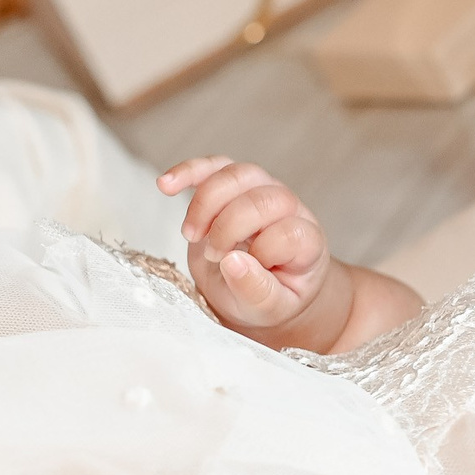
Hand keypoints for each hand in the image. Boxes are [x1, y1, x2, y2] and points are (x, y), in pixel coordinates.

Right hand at [158, 156, 348, 349]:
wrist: (260, 286)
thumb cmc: (270, 297)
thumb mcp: (269, 308)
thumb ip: (257, 291)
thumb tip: (232, 262)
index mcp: (307, 243)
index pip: (290, 233)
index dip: (261, 252)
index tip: (238, 272)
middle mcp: (291, 210)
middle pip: (263, 199)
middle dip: (228, 227)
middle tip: (211, 256)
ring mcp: (264, 190)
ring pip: (237, 174)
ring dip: (205, 203)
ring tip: (190, 235)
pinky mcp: (234, 185)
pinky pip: (214, 166)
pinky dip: (189, 171)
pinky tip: (166, 184)